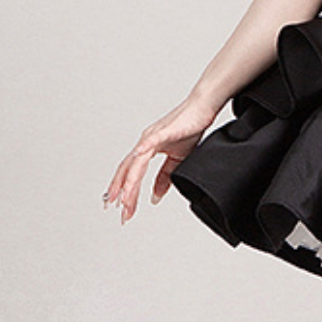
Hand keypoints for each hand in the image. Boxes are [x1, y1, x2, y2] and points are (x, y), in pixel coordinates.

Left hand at [103, 92, 220, 222]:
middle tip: (119, 212)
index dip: (123, 190)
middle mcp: (144, 143)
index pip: (130, 173)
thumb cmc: (190, 127)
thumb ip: (165, 178)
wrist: (202, 109)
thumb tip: (154, 196)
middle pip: (126, 171)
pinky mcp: (159, 133)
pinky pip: (146, 150)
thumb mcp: (178, 159)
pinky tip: (133, 173)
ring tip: (125, 201)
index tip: (121, 208)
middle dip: (121, 193)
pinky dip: (138, 162)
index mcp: (146, 149)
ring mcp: (150, 138)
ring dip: (128, 184)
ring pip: (133, 164)